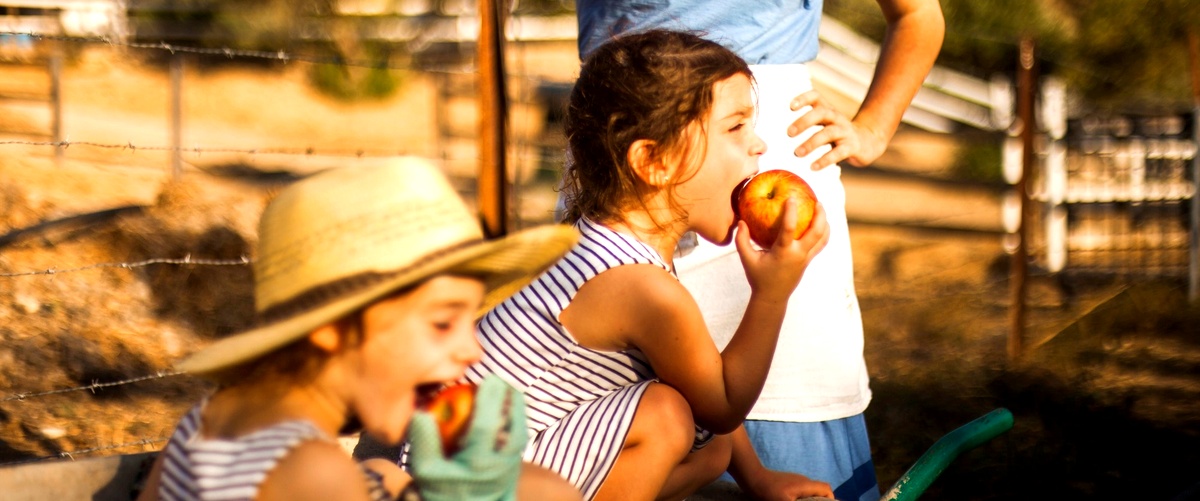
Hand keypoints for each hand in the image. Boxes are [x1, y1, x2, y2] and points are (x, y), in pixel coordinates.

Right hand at [406, 375, 528, 500]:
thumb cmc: (442, 491)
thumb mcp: (426, 471)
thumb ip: (424, 442)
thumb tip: (422, 413)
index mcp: (478, 462)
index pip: (487, 425)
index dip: (490, 399)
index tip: (488, 378)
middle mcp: (501, 464)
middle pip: (515, 427)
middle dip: (511, 400)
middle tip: (500, 380)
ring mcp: (512, 467)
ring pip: (521, 433)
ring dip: (517, 409)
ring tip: (508, 390)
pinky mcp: (515, 469)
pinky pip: (519, 439)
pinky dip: (516, 421)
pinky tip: (509, 409)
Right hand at [734, 198, 829, 302]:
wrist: (773, 297)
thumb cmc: (758, 277)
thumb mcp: (747, 259)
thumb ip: (742, 240)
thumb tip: (741, 221)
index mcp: (783, 252)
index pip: (789, 228)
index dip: (791, 212)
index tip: (792, 197)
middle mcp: (798, 254)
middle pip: (816, 232)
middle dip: (819, 215)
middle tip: (817, 201)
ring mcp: (805, 258)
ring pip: (822, 239)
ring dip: (825, 223)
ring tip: (821, 209)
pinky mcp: (808, 261)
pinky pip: (821, 244)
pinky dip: (823, 233)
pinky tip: (820, 224)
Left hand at [742, 468, 834, 500]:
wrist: (751, 477)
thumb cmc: (767, 491)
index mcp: (805, 484)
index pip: (826, 488)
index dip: (830, 498)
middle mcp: (803, 481)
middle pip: (819, 491)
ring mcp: (794, 480)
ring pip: (808, 492)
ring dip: (809, 500)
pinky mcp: (787, 483)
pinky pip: (799, 492)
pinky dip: (800, 499)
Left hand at [787, 90, 887, 169]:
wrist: (868, 142)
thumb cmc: (837, 135)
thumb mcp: (824, 125)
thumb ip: (808, 126)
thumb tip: (777, 137)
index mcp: (828, 110)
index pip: (816, 97)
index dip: (804, 98)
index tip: (790, 107)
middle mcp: (837, 118)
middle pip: (821, 113)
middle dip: (804, 122)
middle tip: (789, 133)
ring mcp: (846, 132)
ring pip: (829, 133)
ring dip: (811, 143)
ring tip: (798, 153)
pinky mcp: (852, 147)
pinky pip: (838, 152)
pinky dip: (825, 160)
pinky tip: (813, 166)